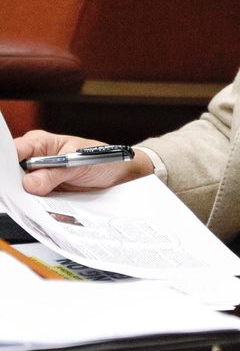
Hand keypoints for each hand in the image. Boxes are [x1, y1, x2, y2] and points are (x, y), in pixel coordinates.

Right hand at [15, 130, 153, 194]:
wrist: (118, 174)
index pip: (14, 150)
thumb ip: (55, 173)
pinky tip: (37, 208)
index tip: (8, 178)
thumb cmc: (102, 159)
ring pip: (19, 187)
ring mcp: (38, 176)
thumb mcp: (80, 164)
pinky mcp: (44, 191)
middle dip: (12, 183)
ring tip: (31, 201)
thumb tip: (29, 183)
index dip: (6, 164)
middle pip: (11, 171)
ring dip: (23, 196)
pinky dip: (33, 204)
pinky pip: (32, 198)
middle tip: (19, 193)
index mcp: (41, 142)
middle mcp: (35, 158)